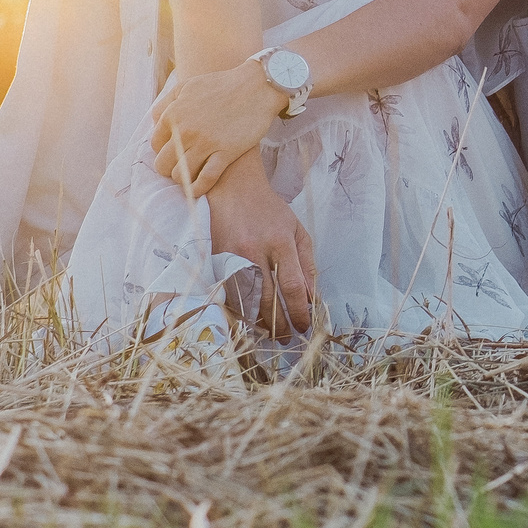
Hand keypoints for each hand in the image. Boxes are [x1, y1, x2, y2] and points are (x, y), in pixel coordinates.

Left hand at [151, 61, 282, 194]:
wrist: (257, 87)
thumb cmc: (222, 85)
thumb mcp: (187, 86)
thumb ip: (167, 103)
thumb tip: (156, 123)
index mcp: (174, 114)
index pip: (155, 145)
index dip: (163, 150)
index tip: (174, 151)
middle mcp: (185, 131)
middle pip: (162, 164)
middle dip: (169, 167)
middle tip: (180, 165)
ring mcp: (206, 143)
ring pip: (180, 175)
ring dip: (183, 178)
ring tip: (190, 174)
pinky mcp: (226, 153)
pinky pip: (206, 179)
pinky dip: (198, 189)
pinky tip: (197, 190)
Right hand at [208, 169, 318, 336]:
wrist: (233, 189)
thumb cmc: (270, 210)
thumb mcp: (297, 230)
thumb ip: (307, 264)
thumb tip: (311, 298)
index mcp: (280, 242)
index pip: (292, 286)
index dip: (299, 311)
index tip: (305, 325)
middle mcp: (255, 251)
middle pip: (267, 299)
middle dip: (280, 324)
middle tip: (288, 337)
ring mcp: (232, 257)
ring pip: (245, 300)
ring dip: (259, 322)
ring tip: (271, 333)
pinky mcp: (216, 260)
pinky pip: (229, 294)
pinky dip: (240, 310)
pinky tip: (250, 319)